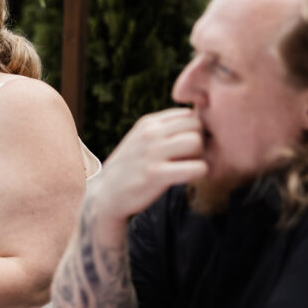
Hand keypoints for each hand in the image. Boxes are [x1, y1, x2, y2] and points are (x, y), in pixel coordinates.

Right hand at [89, 108, 207, 229]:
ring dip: (200, 156)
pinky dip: (199, 173)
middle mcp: (150, 133)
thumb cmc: (131, 167)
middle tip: (192, 158)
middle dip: (200, 141)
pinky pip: (196, 167)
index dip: (194, 130)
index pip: (187, 114)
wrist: (106, 194)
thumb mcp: (140, 139)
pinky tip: (189, 178)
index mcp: (148, 123)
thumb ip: (163, 129)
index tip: (189, 146)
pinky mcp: (156, 175)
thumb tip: (197, 121)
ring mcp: (152, 153)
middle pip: (196, 125)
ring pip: (196, 142)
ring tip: (189, 166)